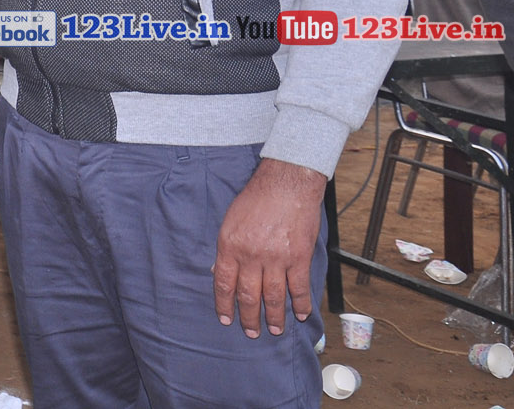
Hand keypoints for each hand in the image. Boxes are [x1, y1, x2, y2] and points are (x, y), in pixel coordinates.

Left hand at [211, 159, 327, 337]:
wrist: (285, 185)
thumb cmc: (255, 200)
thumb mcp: (230, 221)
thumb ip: (226, 248)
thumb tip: (218, 271)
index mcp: (230, 246)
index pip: (223, 283)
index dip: (224, 304)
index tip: (226, 319)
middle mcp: (251, 256)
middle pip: (248, 295)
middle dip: (249, 317)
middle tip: (251, 333)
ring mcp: (276, 259)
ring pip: (273, 297)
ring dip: (274, 317)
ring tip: (275, 330)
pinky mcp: (298, 258)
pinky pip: (299, 288)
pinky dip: (300, 304)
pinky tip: (299, 314)